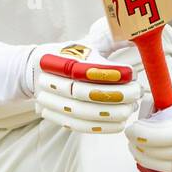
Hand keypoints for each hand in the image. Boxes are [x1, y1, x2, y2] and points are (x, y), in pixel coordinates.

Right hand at [32, 19, 142, 135]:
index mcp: (59, 59)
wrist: (35, 73)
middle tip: (136, 92)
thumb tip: (134, 44)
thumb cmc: (68, 56)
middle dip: (118, 95)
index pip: (86, 69)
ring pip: (86, 113)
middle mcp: (52, 81)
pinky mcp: (59, 118)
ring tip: (131, 106)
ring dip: (114, 113)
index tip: (131, 73)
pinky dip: (104, 127)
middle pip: (87, 93)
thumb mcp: (84, 45)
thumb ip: (108, 44)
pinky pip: (82, 127)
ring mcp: (54, 102)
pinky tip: (120, 122)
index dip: (111, 74)